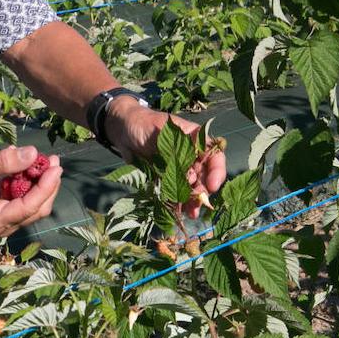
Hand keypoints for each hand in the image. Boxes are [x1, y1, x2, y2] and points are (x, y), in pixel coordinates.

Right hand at [0, 146, 61, 237]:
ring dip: (43, 184)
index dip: (46, 188)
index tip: (56, 168)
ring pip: (35, 206)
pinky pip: (27, 201)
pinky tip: (33, 167)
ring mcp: (6, 222)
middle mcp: (2, 227)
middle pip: (37, 210)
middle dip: (48, 186)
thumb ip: (5, 162)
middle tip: (55, 162)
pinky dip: (33, 185)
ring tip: (47, 161)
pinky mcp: (7, 214)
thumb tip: (33, 153)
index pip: (28, 207)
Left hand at [105, 102, 226, 217]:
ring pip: (190, 186)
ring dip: (192, 200)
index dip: (217, 171)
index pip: (213, 155)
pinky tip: (179, 211)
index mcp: (194, 139)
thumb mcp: (161, 130)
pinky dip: (177, 202)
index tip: (212, 186)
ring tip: (191, 213)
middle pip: (204, 175)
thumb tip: (191, 173)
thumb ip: (176, 149)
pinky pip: (174, 191)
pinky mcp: (165, 177)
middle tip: (198, 204)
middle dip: (203, 191)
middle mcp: (189, 154)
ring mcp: (177, 167)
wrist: (121, 130)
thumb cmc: (142, 123)